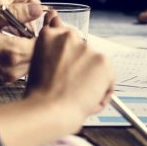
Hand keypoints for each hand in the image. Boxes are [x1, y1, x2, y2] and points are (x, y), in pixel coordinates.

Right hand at [0, 3, 42, 86]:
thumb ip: (14, 11)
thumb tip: (38, 9)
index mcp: (12, 52)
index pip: (43, 42)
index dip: (47, 29)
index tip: (45, 20)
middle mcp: (11, 70)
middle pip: (38, 55)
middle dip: (40, 41)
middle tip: (36, 26)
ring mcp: (5, 79)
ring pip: (29, 64)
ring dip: (29, 50)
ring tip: (22, 35)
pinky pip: (17, 70)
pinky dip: (18, 59)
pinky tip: (9, 47)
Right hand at [25, 12, 114, 131]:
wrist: (48, 110)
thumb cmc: (40, 95)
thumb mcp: (38, 65)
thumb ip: (51, 52)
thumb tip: (58, 37)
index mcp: (50, 35)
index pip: (66, 39)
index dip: (67, 58)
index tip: (64, 69)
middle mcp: (69, 37)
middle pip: (83, 52)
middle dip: (80, 67)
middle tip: (69, 85)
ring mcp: (87, 48)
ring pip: (96, 68)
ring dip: (90, 81)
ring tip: (75, 95)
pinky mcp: (103, 61)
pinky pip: (108, 81)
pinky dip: (101, 94)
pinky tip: (86, 99)